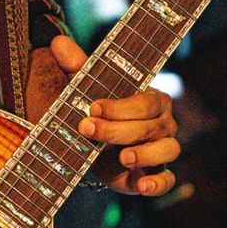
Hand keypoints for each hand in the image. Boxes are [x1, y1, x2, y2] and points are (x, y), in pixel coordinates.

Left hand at [48, 34, 180, 196]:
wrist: (97, 148)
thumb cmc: (99, 113)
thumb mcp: (87, 91)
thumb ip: (77, 67)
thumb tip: (58, 42)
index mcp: (152, 100)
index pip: (144, 102)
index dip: (119, 106)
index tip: (92, 107)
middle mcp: (163, 123)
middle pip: (149, 126)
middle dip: (117, 130)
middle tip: (88, 129)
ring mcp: (163, 150)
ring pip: (167, 151)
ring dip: (145, 155)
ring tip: (122, 158)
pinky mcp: (156, 175)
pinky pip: (168, 181)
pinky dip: (158, 184)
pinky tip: (141, 185)